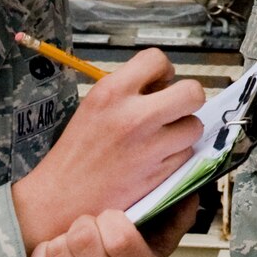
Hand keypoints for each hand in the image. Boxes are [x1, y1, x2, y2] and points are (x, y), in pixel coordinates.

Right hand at [12, 48, 204, 247]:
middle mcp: (135, 116)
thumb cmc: (77, 152)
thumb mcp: (94, 105)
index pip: (157, 59)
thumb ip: (128, 91)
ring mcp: (150, 146)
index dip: (163, 72)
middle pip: (192, 92)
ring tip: (164, 137)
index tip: (159, 84)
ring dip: (184, 131)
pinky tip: (158, 158)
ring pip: (194, 126)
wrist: (62, 197)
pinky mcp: (159, 173)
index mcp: (112, 92)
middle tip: (174, 109)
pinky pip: (186, 154)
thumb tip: (162, 85)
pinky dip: (178, 155)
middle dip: (187, 99)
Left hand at [28, 211, 170, 256]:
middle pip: (83, 238)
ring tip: (77, 251)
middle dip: (84, 224)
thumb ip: (175, 215)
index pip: (120, 238)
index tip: (112, 219)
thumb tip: (189, 193)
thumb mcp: (156, 240)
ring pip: (57, 248)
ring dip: (63, 241)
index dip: (110, 218)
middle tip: (92, 233)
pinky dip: (45, 255)